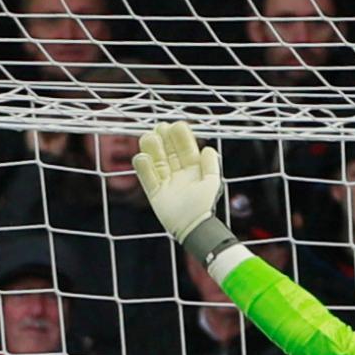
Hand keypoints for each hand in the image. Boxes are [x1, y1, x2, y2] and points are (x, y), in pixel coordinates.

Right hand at [132, 122, 224, 244]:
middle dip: (164, 139)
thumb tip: (208, 149)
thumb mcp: (212, 183)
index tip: (176, 125)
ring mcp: (166, 183)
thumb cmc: (205, 207)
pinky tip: (141, 157)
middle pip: (169, 152)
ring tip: (148, 137)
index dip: (181, 137)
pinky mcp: (155, 194)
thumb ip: (211, 166)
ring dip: (152, 149)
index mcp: (193, 170)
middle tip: (160, 127)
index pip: (185, 149)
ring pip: (156, 161)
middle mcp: (178, 174)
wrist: (194, 228)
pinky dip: (143, 168)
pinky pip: (147, 178)